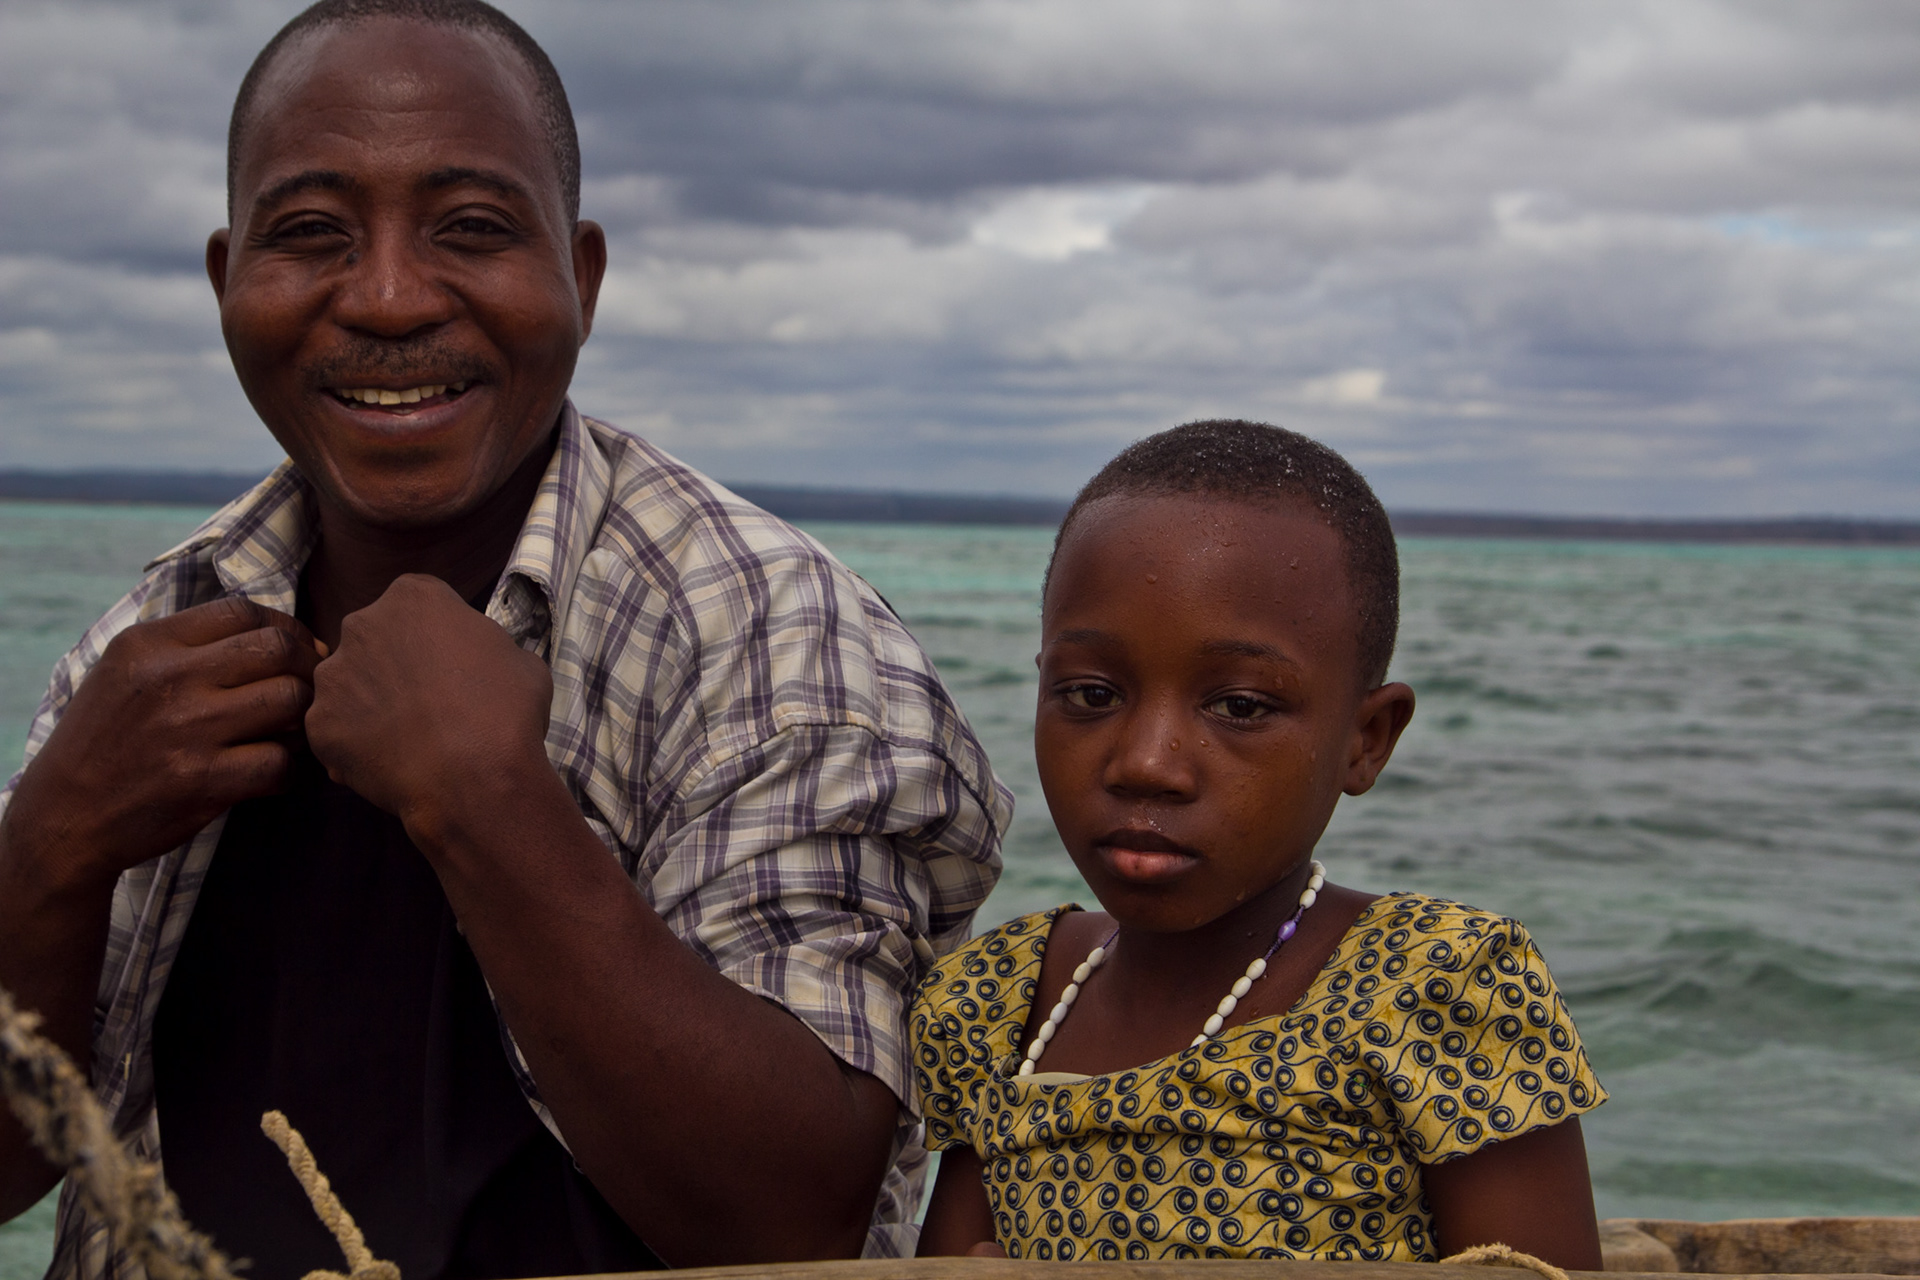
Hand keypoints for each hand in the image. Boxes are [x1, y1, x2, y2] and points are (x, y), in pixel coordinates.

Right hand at [1, 597, 320, 894]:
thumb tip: (279, 635)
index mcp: (148, 643)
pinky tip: (269, 772)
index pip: (243, 611)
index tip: (297, 650)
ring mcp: (188, 729)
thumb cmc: (106, 739)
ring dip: (302, 718)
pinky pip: (280, 761)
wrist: (64, 816)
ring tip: (287, 731)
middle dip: (307, 668)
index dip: (285, 627)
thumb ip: (188, 645)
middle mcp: (169, 678)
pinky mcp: (203, 779)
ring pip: (291, 700)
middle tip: (306, 690)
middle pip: (279, 649)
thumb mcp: (125, 671)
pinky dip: (286, 769)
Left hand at [305, 574, 553, 843]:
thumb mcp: (520, 659)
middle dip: (394, 665)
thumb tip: (474, 662)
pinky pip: (336, 731)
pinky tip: (389, 764)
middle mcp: (362, 624)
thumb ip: (483, 647)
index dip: (434, 637)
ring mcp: (334, 675)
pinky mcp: (319, 723)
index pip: (417, 605)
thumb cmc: (507, 710)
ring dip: (370, 704)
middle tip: (425, 702)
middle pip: (374, 639)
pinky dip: (356, 745)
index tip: (450, 664)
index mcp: (413, 597)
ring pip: (349, 685)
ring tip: (405, 739)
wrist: (476, 777)